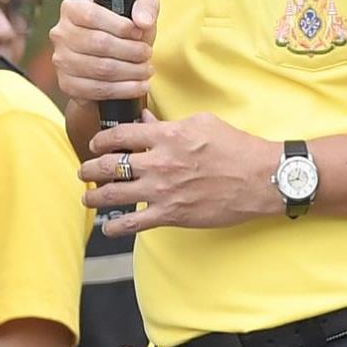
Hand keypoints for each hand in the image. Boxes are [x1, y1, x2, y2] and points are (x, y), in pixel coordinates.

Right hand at [51, 0, 157, 107]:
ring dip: (130, 72)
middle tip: (147, 54)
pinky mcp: (67, 84)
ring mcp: (61, 61)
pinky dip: (123, 90)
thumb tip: (143, 22)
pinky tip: (139, 86)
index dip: (120, 26)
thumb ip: (145, 6)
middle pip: (98, 43)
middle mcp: (61, 34)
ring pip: (100, 69)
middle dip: (130, 51)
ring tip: (146, 70)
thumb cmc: (123, 30)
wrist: (111, 60)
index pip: (92, 15)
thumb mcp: (137, 9)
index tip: (139, 33)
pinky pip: (97, 90)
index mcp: (72, 8)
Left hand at [80, 114, 278, 237]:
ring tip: (87, 196)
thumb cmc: (236, 148)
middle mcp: (160, 163)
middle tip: (85, 171)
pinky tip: (108, 228)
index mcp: (167, 136)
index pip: (120, 135)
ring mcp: (164, 191)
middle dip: (90, 168)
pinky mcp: (172, 215)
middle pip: (110, 164)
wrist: (262, 179)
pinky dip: (116, 228)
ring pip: (115, 194)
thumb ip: (168, 122)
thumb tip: (144, 118)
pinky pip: (134, 224)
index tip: (96, 144)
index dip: (101, 140)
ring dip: (95, 196)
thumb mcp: (202, 123)